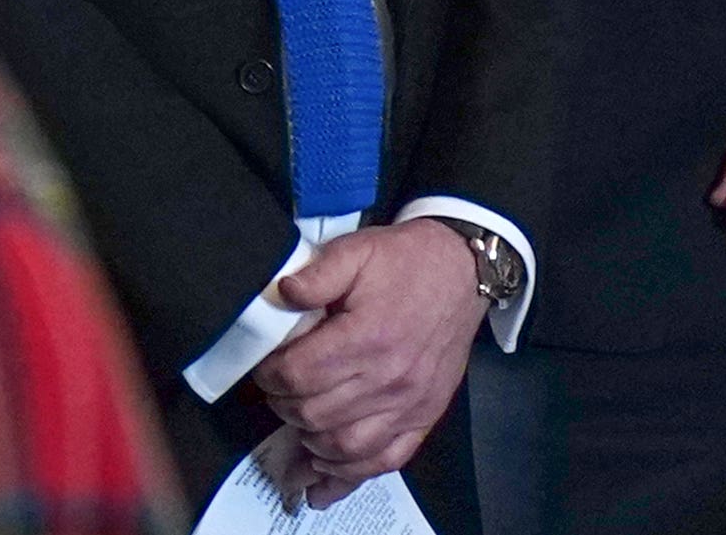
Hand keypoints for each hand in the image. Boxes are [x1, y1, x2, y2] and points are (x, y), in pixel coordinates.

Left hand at [249, 221, 486, 506]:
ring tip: (295, 425)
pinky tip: (325, 472)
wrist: (462, 272)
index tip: (263, 368)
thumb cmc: (405, 262)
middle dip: (283, 407)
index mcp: (367, 336)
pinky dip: (350, 474)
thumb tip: (281, 294)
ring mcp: (409, 404)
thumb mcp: (356, 251)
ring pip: (345, 447)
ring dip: (309, 442)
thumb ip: (316, 274)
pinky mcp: (424, 418)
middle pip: (315, 414)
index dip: (269, 376)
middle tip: (275, 392)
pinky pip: (385, 460)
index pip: (299, 375)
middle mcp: (389, 379)